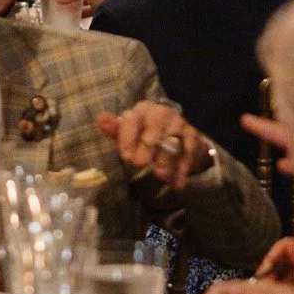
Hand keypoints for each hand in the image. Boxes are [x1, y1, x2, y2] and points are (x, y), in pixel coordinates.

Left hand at [97, 101, 212, 190]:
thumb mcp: (128, 132)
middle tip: (141, 165)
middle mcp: (161, 112)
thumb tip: (100, 119)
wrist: (175, 136)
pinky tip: (177, 184)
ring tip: (161, 176)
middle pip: (155, 127)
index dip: (128, 137)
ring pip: (173, 140)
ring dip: (167, 159)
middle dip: (147, 147)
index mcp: (142, 110)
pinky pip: (188, 152)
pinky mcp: (193, 136)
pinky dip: (183, 169)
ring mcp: (179, 123)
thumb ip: (115, 129)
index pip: (133, 119)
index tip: (125, 157)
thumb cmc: (144, 135)